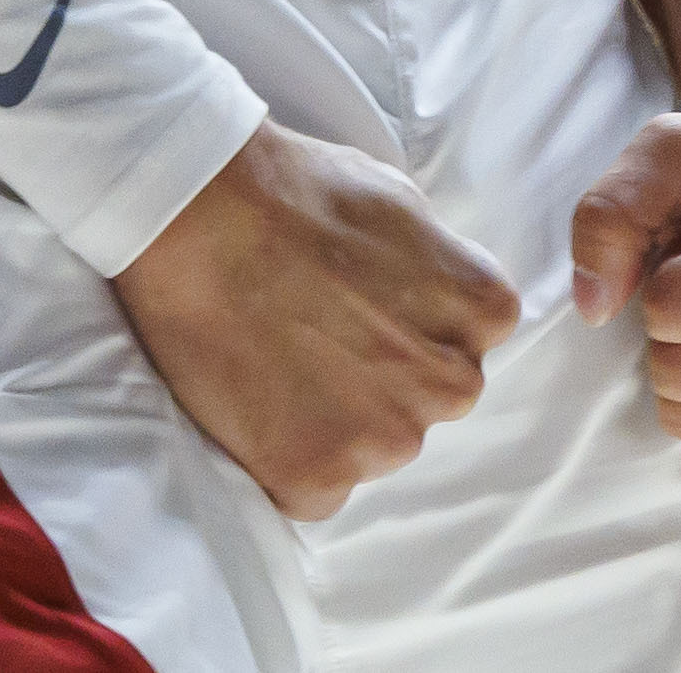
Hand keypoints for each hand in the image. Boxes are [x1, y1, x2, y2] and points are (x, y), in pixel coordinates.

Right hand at [110, 122, 518, 518]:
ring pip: (372, 448)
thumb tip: (429, 291)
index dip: (410, 321)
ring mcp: (384, 440)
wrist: (198, 215)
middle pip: (426, 397)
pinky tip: (255, 403)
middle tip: (315, 334)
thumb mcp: (401, 200)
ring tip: (276, 361)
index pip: (467, 339)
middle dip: (384, 377)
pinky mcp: (317, 478)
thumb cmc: (292, 189)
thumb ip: (435, 266)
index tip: (364, 304)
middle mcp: (450, 385)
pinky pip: (314, 491)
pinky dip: (286, 460)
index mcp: (481, 312)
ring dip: (337, 422)